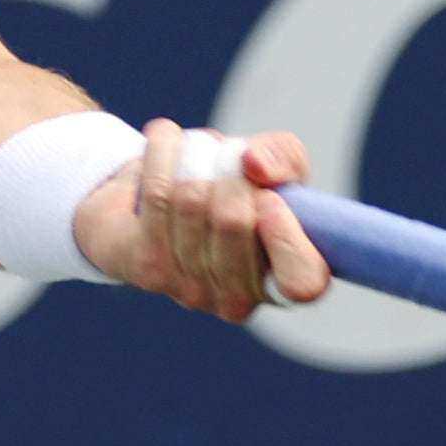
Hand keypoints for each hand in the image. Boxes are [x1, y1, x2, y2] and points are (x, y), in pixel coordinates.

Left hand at [75, 120, 333, 322]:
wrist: (163, 200)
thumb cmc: (238, 188)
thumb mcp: (278, 167)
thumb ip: (283, 158)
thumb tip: (253, 164)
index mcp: (285, 280)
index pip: (301, 282)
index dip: (286, 237)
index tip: (270, 201)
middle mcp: (238, 300)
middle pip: (232, 218)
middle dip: (228, 165)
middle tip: (227, 155)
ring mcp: (187, 290)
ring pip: (188, 199)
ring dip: (192, 152)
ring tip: (196, 149)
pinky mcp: (144, 269)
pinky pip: (152, 193)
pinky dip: (159, 153)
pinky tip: (164, 145)